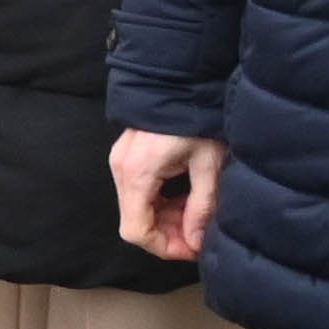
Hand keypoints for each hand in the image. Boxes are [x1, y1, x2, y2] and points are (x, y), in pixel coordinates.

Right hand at [111, 129, 227, 261]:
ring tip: (195, 214)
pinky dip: (159, 204)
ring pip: (136, 210)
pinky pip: (138, 194)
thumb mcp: (208, 163)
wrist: (179, 80)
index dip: (164, 247)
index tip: (192, 249)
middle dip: (168, 235)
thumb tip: (195, 242)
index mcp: (139, 173)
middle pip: (135, 223)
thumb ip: (202, 205)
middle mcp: (122, 171)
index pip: (137, 231)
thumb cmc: (196, 117)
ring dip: (165, 220)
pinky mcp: (126, 158)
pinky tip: (182, 199)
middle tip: (199, 234)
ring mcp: (120, 163)